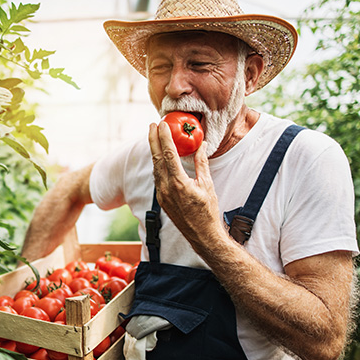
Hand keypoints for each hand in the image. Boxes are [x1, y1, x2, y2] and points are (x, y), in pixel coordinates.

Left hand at [148, 121, 227, 247]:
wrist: (201, 234)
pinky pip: (157, 177)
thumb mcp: (207, 184)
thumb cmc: (207, 210)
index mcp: (179, 183)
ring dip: (154, 151)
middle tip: (152, 125)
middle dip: (153, 140)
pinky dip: (158, 164)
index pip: (169, 154)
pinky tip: (159, 157)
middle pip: (156, 158)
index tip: (163, 124)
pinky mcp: (161, 199)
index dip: (164, 137)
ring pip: (155, 167)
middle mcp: (166, 188)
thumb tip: (201, 144)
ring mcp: (162, 194)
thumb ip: (201, 163)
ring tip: (154, 137)